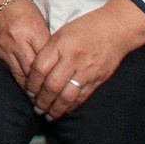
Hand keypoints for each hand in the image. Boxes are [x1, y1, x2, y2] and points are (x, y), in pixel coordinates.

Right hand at [0, 0, 52, 91]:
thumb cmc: (19, 8)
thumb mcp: (38, 18)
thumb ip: (46, 38)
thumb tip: (58, 58)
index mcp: (34, 30)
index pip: (49, 57)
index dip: (57, 72)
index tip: (65, 83)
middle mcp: (19, 41)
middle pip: (36, 70)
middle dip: (45, 86)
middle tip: (54, 98)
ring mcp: (6, 48)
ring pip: (22, 75)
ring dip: (32, 88)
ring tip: (42, 99)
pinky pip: (11, 72)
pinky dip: (21, 81)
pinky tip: (28, 89)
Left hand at [25, 0, 144, 120]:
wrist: (116, 29)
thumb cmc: (85, 28)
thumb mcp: (62, 33)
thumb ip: (48, 51)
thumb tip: (34, 73)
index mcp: (61, 44)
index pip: (40, 69)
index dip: (31, 83)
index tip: (28, 91)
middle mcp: (73, 59)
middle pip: (52, 86)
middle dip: (41, 100)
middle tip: (36, 108)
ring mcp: (87, 71)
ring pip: (67, 96)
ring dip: (55, 109)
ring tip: (47, 115)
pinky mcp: (98, 79)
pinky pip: (81, 97)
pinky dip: (71, 106)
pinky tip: (63, 111)